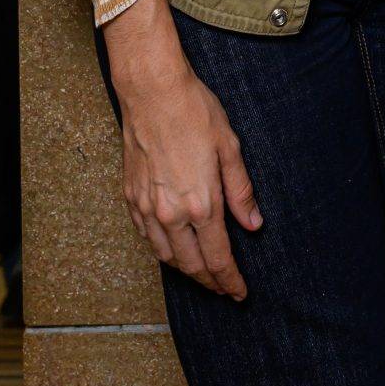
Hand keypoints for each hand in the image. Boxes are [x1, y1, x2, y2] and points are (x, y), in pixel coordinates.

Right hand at [104, 0, 261, 299]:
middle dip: (210, 282)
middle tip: (225, 289)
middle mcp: (170, 213)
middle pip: (191, 265)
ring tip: (202, 275)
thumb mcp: (230, 148)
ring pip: (166, 256)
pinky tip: (173, 249)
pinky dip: (162, 251)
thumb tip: (253, 225)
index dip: (230, 280)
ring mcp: (147, 207)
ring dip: (186, 271)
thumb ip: (241, 192)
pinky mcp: (130, 197)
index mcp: (200, 203)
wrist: (151, 92)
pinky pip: (146, 238)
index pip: (218, 257)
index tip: (240, 293)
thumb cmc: (195, 112)